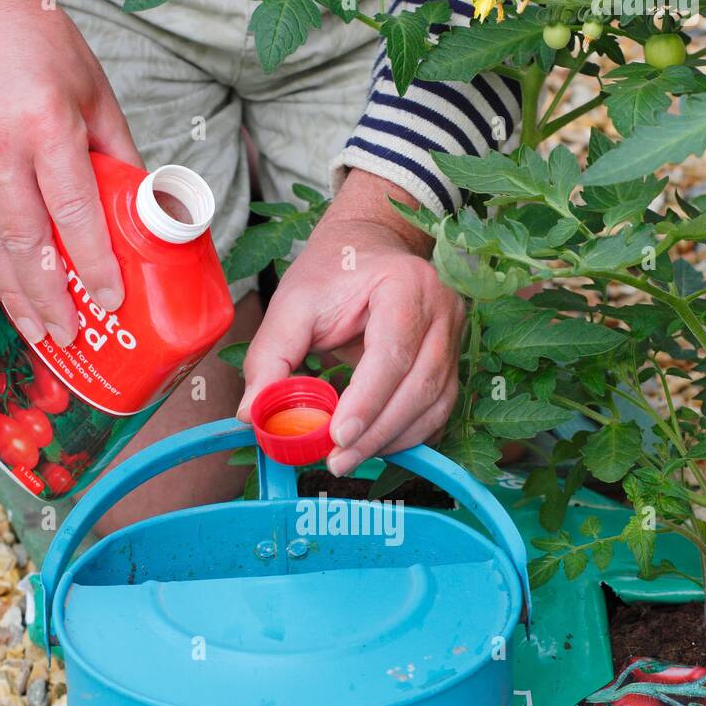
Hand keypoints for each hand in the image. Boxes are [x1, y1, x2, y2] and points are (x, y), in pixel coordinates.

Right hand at [0, 0, 141, 345]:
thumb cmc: (46, 50)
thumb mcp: (97, 97)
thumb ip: (120, 158)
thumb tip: (151, 213)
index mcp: (46, 125)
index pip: (74, 213)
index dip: (92, 264)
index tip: (108, 302)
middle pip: (25, 241)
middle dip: (48, 298)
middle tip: (68, 339)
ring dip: (15, 294)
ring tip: (38, 332)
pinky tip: (2, 295)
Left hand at [238, 169, 464, 475]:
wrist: (370, 246)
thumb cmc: (333, 272)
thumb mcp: (292, 303)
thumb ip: (270, 356)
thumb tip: (252, 413)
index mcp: (406, 285)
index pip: (393, 352)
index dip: (367, 401)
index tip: (338, 436)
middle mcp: (442, 310)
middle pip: (420, 385)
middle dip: (376, 432)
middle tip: (337, 460)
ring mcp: (453, 338)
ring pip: (434, 405)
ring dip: (391, 439)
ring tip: (348, 457)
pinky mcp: (452, 363)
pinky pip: (437, 411)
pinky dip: (406, 435)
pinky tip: (373, 445)